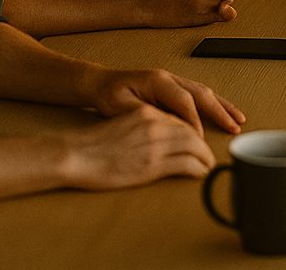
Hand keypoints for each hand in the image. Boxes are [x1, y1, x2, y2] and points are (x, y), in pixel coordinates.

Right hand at [57, 105, 215, 189]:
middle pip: (191, 131)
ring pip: (194, 146)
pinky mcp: (152, 164)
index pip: (180, 119)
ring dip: (205, 157)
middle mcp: (154, 124)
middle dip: (204, 145)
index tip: (198, 141)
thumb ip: (144, 127)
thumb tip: (164, 139)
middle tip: (209, 155)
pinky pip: (186, 164)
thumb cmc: (94, 144)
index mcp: (146, 112)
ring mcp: (155, 143)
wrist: (76, 155)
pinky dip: (198, 169)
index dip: (193, 131)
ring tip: (208, 165)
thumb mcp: (124, 124)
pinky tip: (200, 173)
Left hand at [88, 66, 245, 135]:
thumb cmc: (109, 94)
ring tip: (238, 120)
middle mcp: (170, 78)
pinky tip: (224, 112)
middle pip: (201, 93)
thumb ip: (142, 114)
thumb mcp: (118, 106)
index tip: (199, 139)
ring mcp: (174, 81)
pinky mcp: (174, 87)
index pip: (183, 101)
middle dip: (219, 111)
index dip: (193, 120)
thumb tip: (164, 125)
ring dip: (222, 106)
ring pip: (204, 92)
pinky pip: (199, 94)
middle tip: (233, 128)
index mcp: (157, 80)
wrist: (102, 83)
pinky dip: (214, 103)